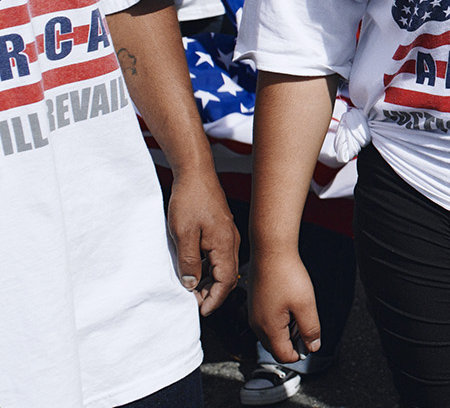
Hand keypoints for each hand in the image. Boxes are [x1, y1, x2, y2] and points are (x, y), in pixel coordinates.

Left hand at [165, 167, 239, 314]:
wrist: (196, 174)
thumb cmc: (190, 200)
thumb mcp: (183, 234)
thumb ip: (188, 262)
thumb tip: (191, 285)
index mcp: (224, 245)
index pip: (225, 281)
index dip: (214, 299)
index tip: (201, 310)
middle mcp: (231, 242)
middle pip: (228, 277)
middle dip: (213, 294)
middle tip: (194, 304)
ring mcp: (228, 236)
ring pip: (224, 267)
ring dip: (210, 282)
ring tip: (192, 290)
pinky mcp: (222, 231)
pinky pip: (220, 257)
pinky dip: (209, 269)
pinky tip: (195, 270)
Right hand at [250, 251, 321, 364]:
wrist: (271, 252)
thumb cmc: (287, 275)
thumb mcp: (306, 304)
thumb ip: (310, 329)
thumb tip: (313, 347)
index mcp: (269, 329)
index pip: (283, 356)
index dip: (300, 352)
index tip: (311, 338)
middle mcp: (257, 325)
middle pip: (276, 347)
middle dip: (294, 341)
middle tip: (307, 321)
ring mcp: (255, 315)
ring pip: (272, 334)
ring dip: (288, 329)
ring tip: (300, 309)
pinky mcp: (256, 305)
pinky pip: (268, 321)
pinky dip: (281, 319)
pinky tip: (291, 303)